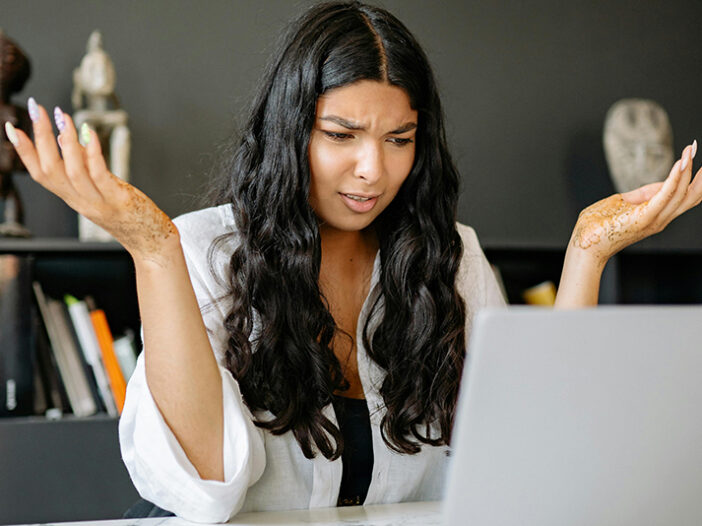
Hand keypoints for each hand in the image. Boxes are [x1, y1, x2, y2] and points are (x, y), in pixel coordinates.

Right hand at [4, 99, 177, 265]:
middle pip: (50, 170)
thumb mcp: (99, 190)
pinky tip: (89, 134)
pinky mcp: (119, 200)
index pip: (40, 175)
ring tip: (63, 117)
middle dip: (40, 138)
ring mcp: (99, 202)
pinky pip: (100, 175)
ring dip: (65, 142)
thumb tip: (68, 138)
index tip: (12, 128)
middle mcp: (81, 202)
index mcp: (73, 199)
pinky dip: (92, 153)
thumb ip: (84, 168)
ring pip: (71, 172)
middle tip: (37, 111)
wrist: (151, 243)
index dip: (24, 152)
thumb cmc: (129, 215)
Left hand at [571, 140, 699, 265]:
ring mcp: (654, 219)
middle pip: (691, 196)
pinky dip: (675, 178)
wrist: (584, 245)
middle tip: (696, 149)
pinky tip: (681, 163)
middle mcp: (660, 218)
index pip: (683, 196)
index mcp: (655, 215)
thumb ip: (637, 197)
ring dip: (687, 169)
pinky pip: (665, 195)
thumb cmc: (597, 227)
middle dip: (699, 176)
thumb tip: (651, 188)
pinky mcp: (644, 217)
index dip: (691, 177)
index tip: (692, 156)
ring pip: (682, 193)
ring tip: (691, 150)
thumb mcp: (621, 205)